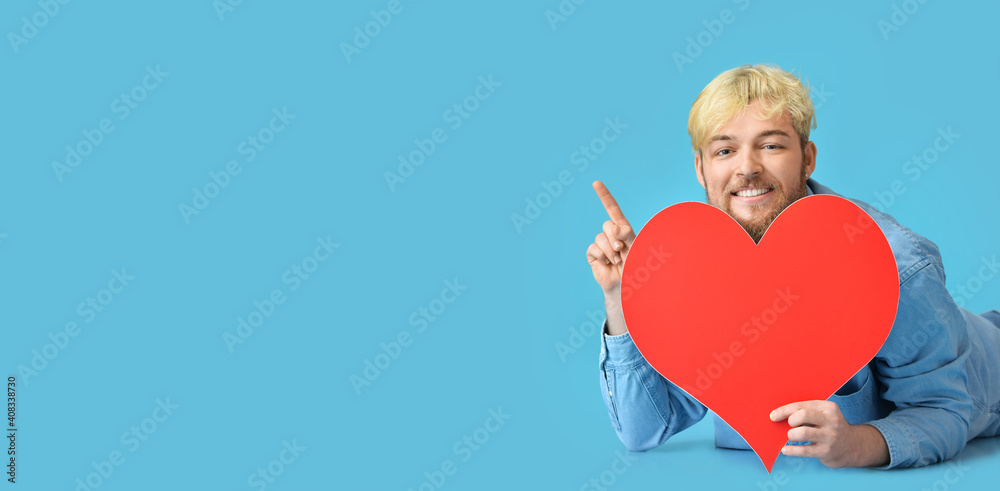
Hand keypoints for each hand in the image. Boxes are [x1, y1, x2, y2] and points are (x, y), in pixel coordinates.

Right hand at [586, 181, 636, 335]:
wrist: (628, 287)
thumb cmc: (638, 268)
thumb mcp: (638, 248)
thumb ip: (628, 234)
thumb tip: (617, 228)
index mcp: (623, 230)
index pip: (612, 209)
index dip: (604, 196)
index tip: (595, 183)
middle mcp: (611, 235)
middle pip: (608, 225)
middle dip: (616, 237)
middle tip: (623, 250)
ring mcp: (601, 245)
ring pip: (600, 237)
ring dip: (611, 250)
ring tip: (617, 261)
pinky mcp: (593, 255)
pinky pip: (593, 248)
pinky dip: (602, 256)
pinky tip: (607, 264)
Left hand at [770, 400, 888, 467]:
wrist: (853, 446)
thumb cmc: (830, 427)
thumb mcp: (825, 414)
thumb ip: (808, 412)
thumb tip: (780, 415)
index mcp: (829, 408)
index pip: (802, 405)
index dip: (785, 410)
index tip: (773, 416)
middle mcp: (831, 421)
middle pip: (803, 416)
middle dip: (791, 421)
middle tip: (790, 426)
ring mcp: (830, 437)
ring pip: (802, 433)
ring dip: (791, 435)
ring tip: (792, 436)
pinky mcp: (826, 451)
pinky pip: (803, 450)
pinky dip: (791, 450)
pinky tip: (785, 449)